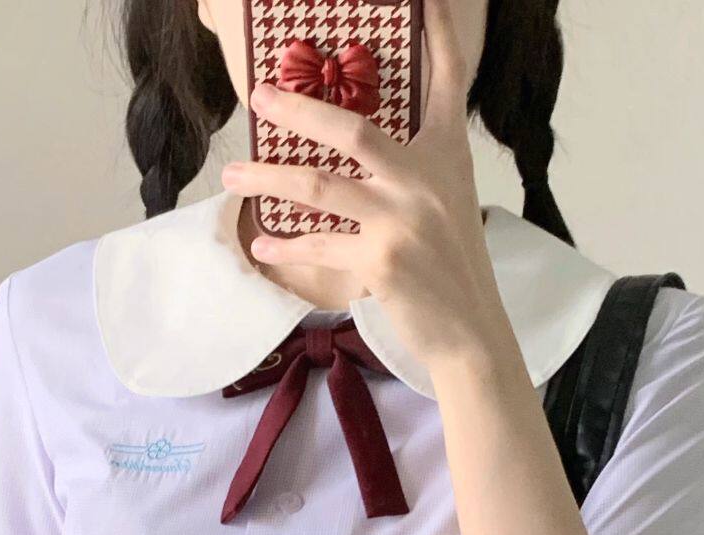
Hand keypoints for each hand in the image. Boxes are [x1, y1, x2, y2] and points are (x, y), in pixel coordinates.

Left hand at [220, 3, 514, 374]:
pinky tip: (262, 246)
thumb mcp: (446, 204)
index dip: (435, 32)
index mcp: (446, 155)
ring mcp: (402, 219)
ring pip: (319, 187)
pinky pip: (320, 245)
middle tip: (260, 94)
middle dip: (299, 109)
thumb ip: (412, 172)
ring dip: (267, 181)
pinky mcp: (383, 260)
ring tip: (231, 178)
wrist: (472, 333)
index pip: (447, 79)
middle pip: (352, 129)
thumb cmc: (453, 269)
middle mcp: (425, 178)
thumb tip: (358, 154)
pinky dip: (287, 248)